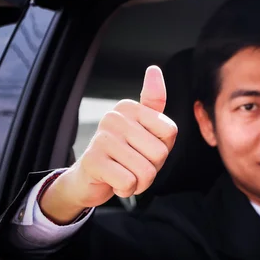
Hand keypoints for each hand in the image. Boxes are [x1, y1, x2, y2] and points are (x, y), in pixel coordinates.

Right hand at [40, 66, 177, 222]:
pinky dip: (126, 190)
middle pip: (160, 153)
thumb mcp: (144, 129)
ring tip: (124, 173)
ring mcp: (101, 138)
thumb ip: (153, 102)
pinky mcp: (93, 161)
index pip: (170, 131)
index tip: (144, 149)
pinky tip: (114, 183)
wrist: (89, 180)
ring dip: (140, 182)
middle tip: (132, 165)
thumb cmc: (124, 154)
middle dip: (152, 168)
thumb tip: (154, 69)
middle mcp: (114, 117)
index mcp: (129, 108)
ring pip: (146, 171)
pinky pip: (129, 182)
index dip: (163, 149)